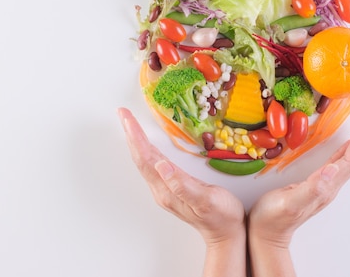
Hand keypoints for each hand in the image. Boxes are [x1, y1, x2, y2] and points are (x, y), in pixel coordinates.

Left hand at [118, 107, 246, 276]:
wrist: (227, 234)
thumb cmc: (222, 216)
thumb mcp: (206, 199)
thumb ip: (182, 184)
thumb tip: (162, 166)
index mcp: (167, 190)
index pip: (146, 158)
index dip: (136, 137)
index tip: (127, 118)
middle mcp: (161, 190)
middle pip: (141, 158)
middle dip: (131, 134)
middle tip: (122, 113)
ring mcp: (165, 190)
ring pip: (145, 161)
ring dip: (136, 141)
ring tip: (129, 123)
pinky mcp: (171, 189)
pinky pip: (153, 165)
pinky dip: (146, 149)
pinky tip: (147, 144)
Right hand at [247, 113, 349, 276]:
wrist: (266, 234)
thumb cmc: (273, 217)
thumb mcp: (291, 201)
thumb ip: (312, 187)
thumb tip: (331, 169)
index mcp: (326, 187)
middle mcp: (330, 186)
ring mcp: (324, 187)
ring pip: (348, 162)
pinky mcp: (316, 186)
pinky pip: (337, 165)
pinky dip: (344, 152)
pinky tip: (344, 147)